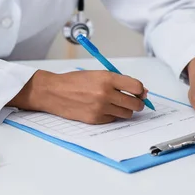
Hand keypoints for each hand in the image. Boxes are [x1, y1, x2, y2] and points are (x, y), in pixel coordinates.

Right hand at [8, 70, 147, 123]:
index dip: (141, 91)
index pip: (137, 87)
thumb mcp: (97, 74)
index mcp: (107, 78)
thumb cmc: (73, 82)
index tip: (140, 93)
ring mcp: (100, 108)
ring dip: (124, 110)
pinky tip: (101, 108)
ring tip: (115, 104)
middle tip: (133, 101)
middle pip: (135, 104)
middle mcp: (105, 93)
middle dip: (137, 103)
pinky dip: (111, 115)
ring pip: (126, 114)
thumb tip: (140, 91)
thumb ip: (118, 81)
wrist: (54, 92)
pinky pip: (113, 120)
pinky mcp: (95, 119)